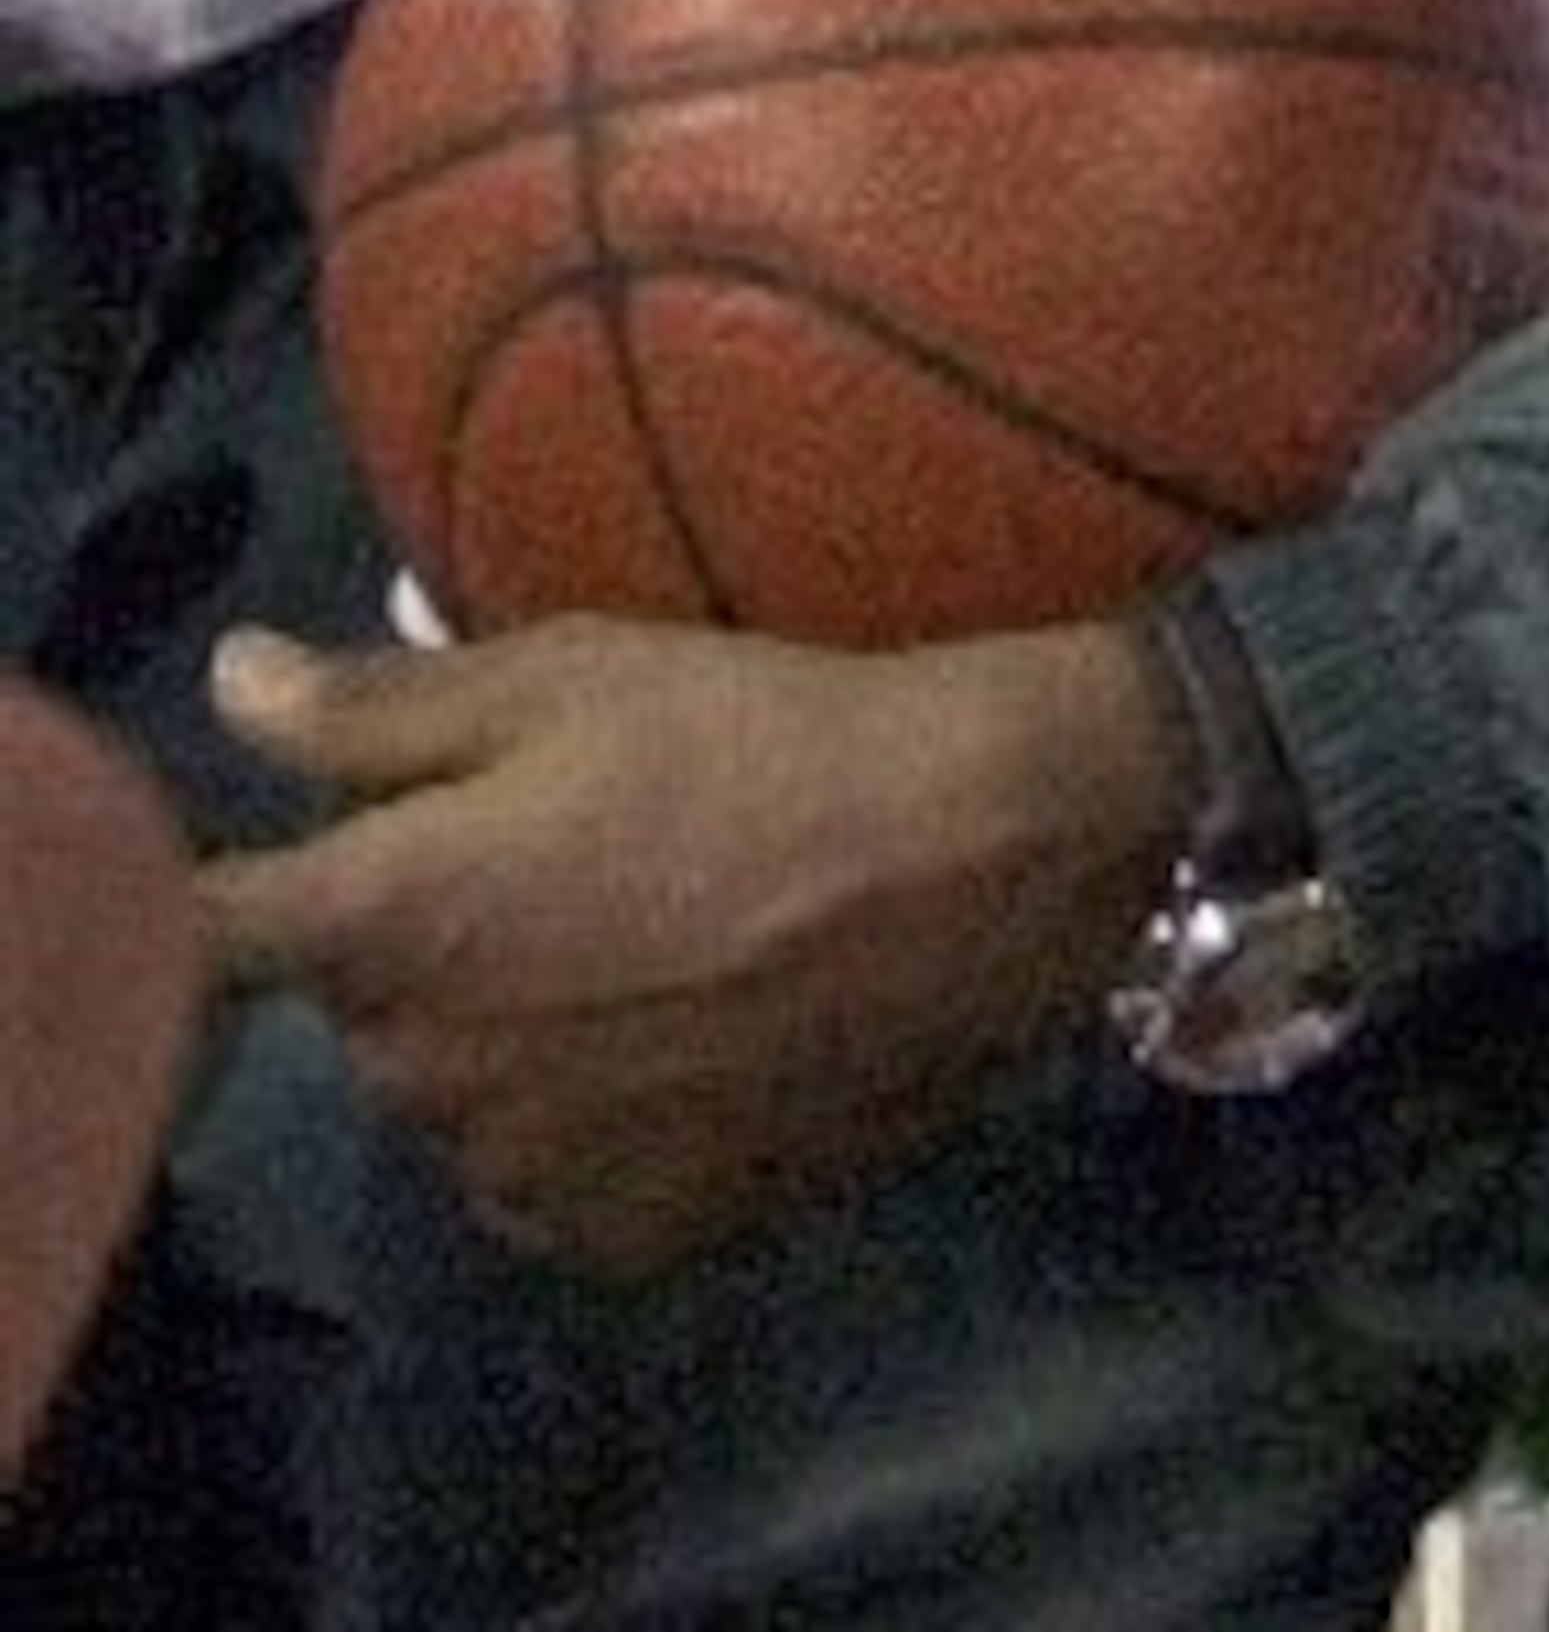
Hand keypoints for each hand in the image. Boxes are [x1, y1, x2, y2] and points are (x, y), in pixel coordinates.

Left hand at [199, 608, 1183, 1277]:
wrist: (966, 869)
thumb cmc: (753, 739)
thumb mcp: (566, 676)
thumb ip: (375, 707)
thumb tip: (234, 687)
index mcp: (387, 927)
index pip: (215, 939)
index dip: (221, 899)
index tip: (288, 864)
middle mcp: (421, 1080)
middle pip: (363, 1009)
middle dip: (421, 938)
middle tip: (559, 849)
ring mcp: (521, 1176)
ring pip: (460, 1092)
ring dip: (503, 1034)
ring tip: (645, 943)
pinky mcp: (622, 1238)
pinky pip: (550, 1172)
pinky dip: (587, 1116)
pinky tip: (689, 1032)